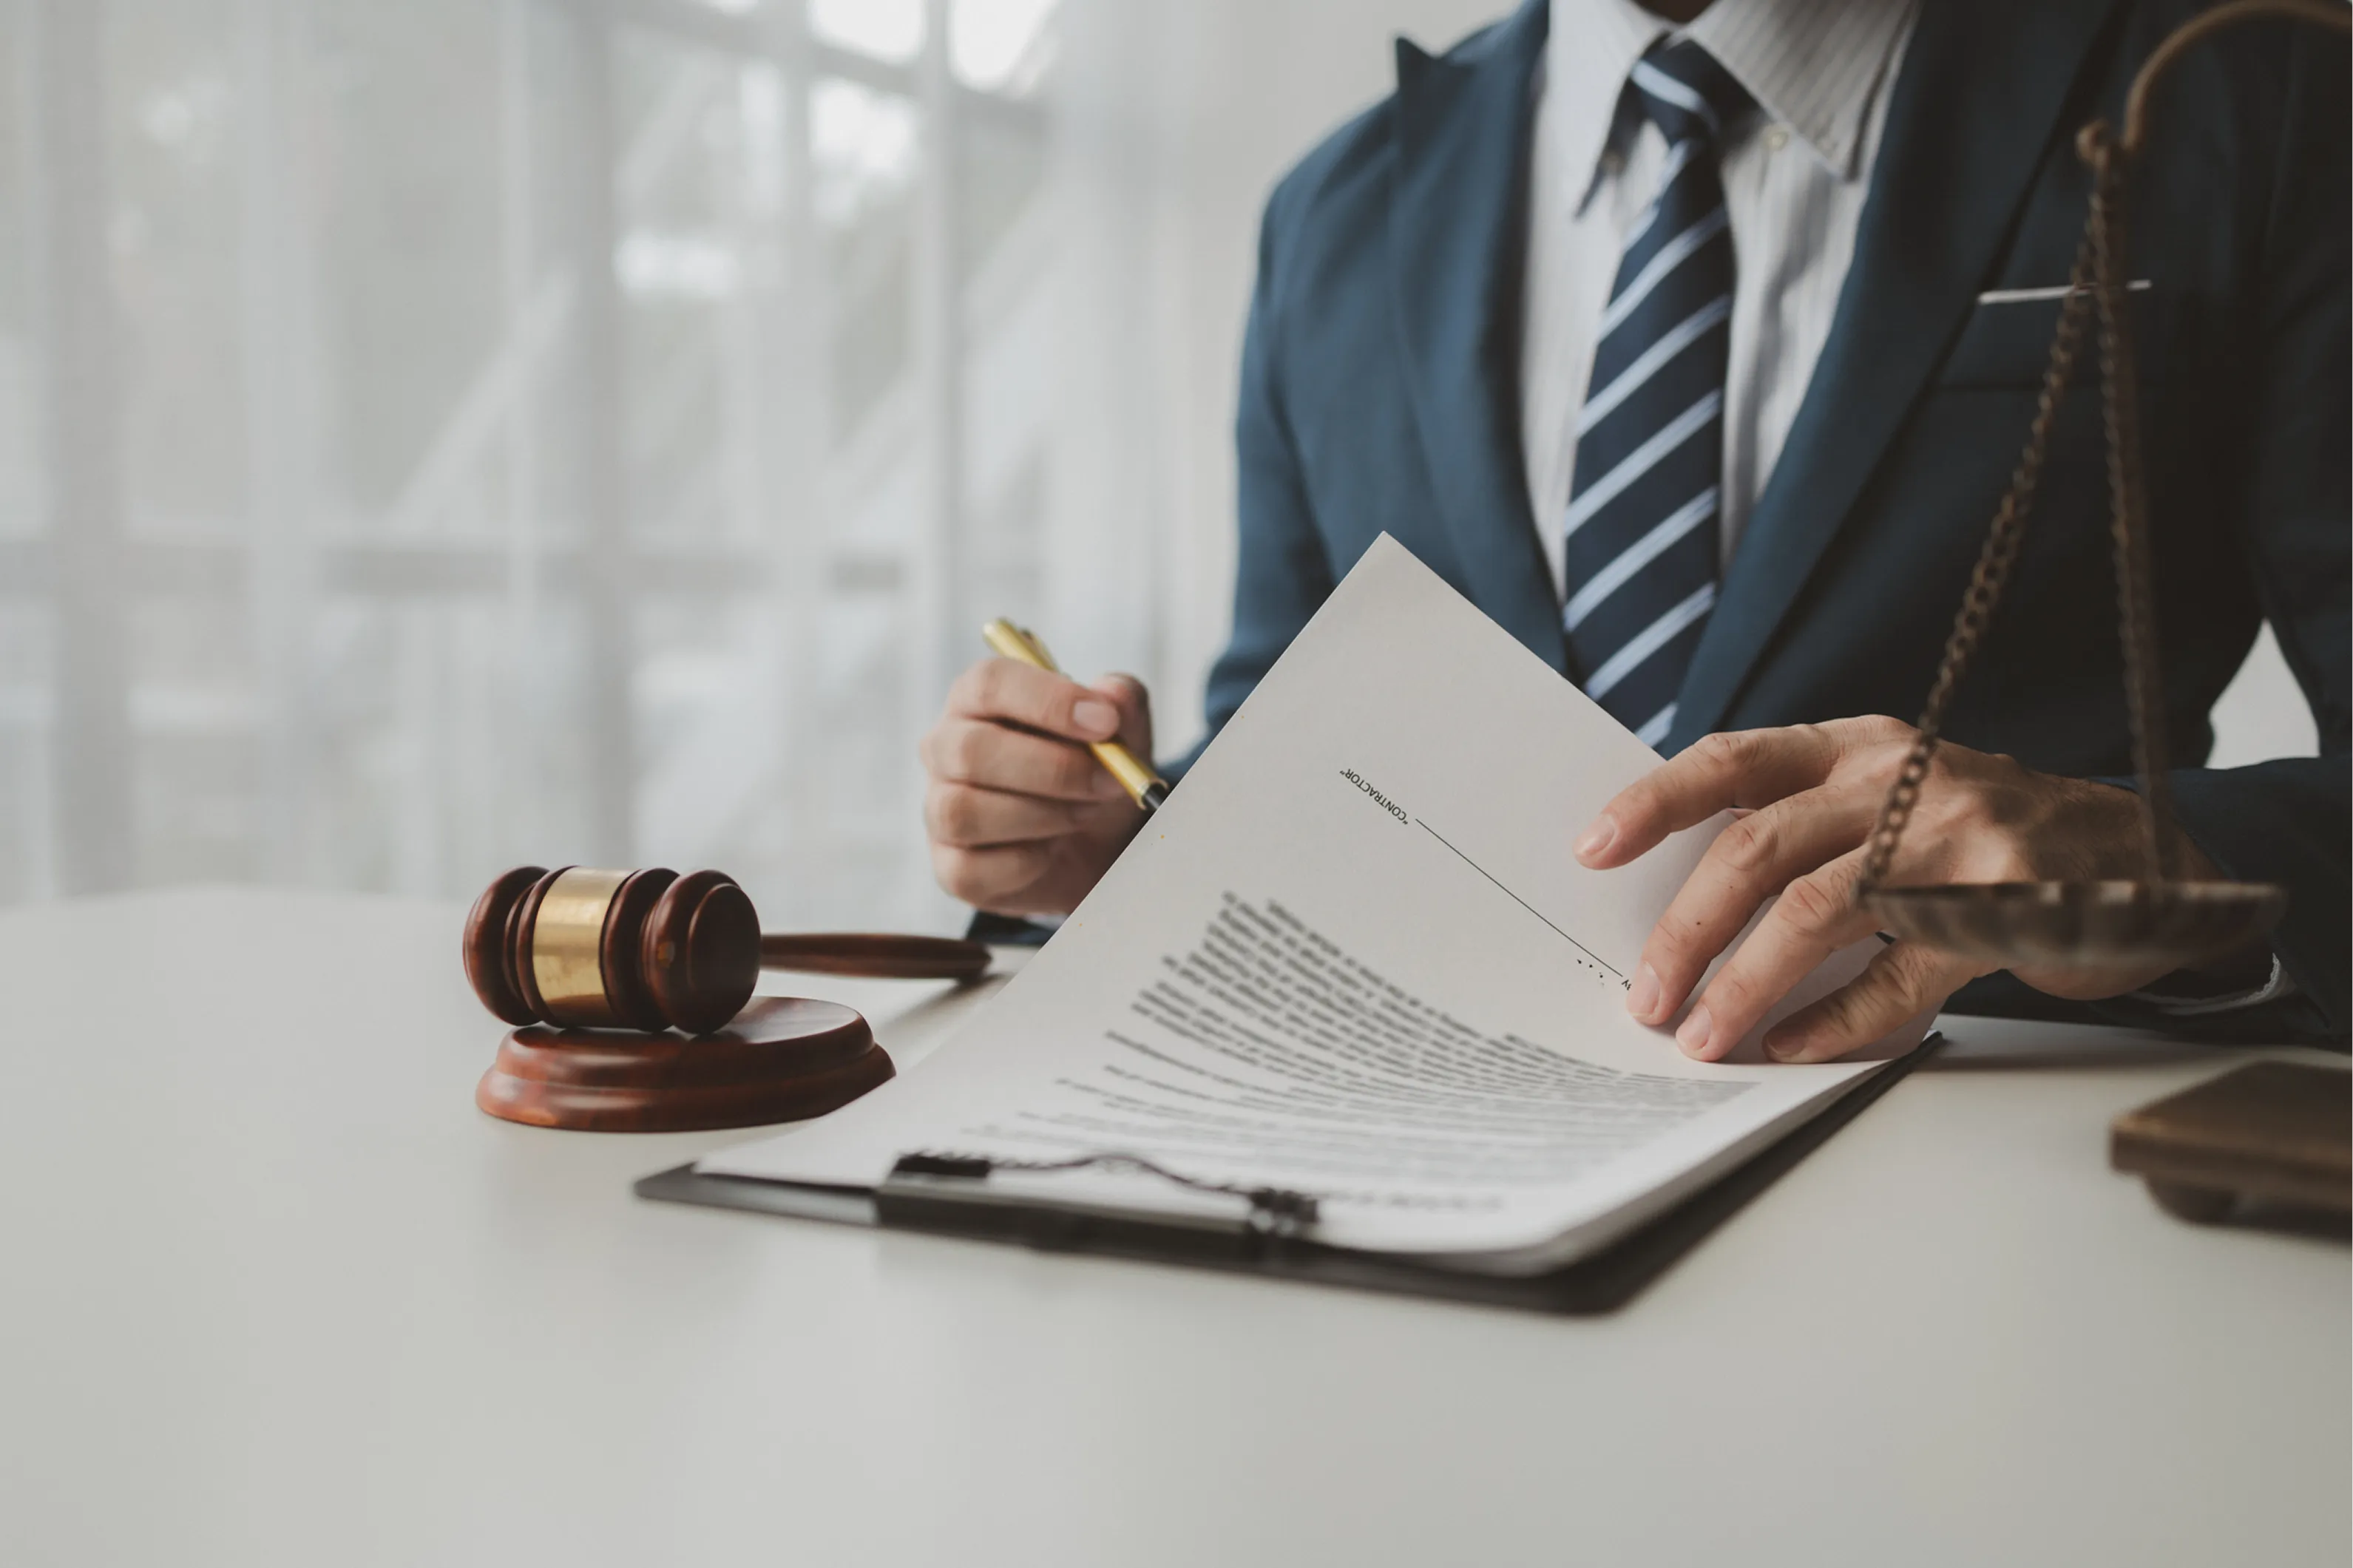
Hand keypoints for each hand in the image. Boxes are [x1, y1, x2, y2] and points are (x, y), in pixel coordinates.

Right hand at [921, 659, 1153, 916]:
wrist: (1096, 845)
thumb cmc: (1093, 772)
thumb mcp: (1121, 734)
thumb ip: (1121, 705)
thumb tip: (1111, 697)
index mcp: (978, 699)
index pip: (990, 684)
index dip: (1049, 701)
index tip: (1105, 723)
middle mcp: (945, 748)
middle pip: (970, 749)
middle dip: (1053, 769)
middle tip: (1109, 781)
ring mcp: (938, 808)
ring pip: (963, 810)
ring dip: (1042, 816)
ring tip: (1085, 813)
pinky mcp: (949, 866)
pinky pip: (972, 868)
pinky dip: (1025, 863)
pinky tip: (1052, 850)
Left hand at [1573, 717, 2223, 1063]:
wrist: (2146, 859)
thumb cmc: (1986, 840)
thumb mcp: (1895, 799)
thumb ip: (1806, 828)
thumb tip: (1684, 905)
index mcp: (1860, 747)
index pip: (1734, 760)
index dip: (1655, 802)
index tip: (1590, 849)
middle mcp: (1902, 781)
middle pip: (1759, 848)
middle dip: (1688, 929)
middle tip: (1644, 995)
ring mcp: (1957, 839)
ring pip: (1819, 908)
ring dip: (1747, 981)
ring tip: (1703, 1036)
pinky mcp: (2004, 909)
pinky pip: (1899, 973)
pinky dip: (1837, 1017)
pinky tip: (1795, 1047)